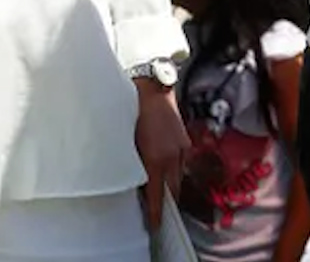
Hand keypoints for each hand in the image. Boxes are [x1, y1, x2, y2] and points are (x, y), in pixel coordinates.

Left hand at [134, 80, 188, 229]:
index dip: (157, 213)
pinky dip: (174, 171)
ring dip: (170, 186)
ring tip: (161, 193)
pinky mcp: (184, 140)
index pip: (158, 196)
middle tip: (158, 212)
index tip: (155, 224)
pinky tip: (166, 171)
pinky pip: (181, 163)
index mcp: (157, 160)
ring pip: (178, 177)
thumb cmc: (131, 111)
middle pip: (172, 190)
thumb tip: (134, 182)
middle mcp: (173, 157)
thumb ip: (132, 165)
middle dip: (166, 202)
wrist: (151, 86)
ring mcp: (181, 148)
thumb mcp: (125, 142)